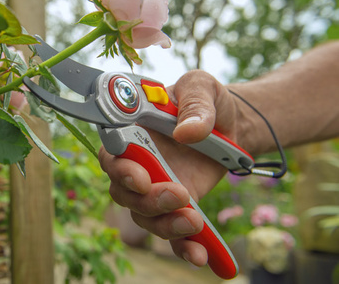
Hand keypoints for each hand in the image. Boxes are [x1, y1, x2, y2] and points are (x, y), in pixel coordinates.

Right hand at [99, 70, 241, 266]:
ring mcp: (154, 188)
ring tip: (195, 221)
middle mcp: (137, 163)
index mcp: (133, 131)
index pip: (111, 154)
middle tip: (179, 194)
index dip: (119, 169)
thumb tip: (187, 133)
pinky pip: (171, 232)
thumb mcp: (202, 88)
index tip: (141, 178)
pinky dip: (183, 247)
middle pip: (123, 191)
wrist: (232, 125)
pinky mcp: (176, 206)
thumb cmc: (207, 101)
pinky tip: (200, 255)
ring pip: (143, 215)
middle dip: (146, 200)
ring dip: (165, 224)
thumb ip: (194, 104)